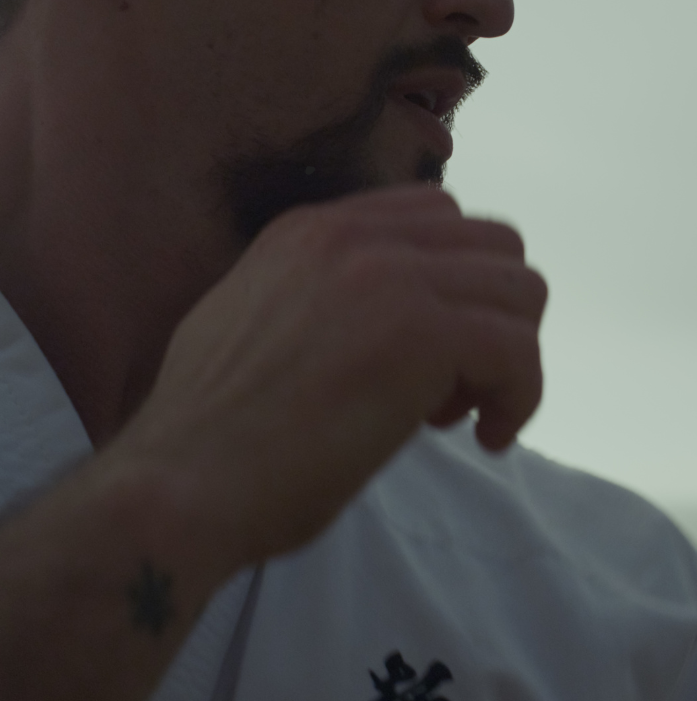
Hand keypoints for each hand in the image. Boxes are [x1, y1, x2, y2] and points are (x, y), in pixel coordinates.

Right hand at [112, 185, 546, 567]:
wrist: (181, 481)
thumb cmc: (208, 435)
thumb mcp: (253, 332)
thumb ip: (315, 305)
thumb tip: (370, 332)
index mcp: (308, 233)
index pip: (433, 219)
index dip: (451, 285)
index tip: (428, 354)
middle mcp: (351, 237)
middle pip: (490, 244)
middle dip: (490, 315)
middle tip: (451, 385)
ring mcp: (387, 278)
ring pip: (519, 290)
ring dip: (506, 357)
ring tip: (454, 415)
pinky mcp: (420, 335)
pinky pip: (519, 351)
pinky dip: (519, 397)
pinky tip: (482, 438)